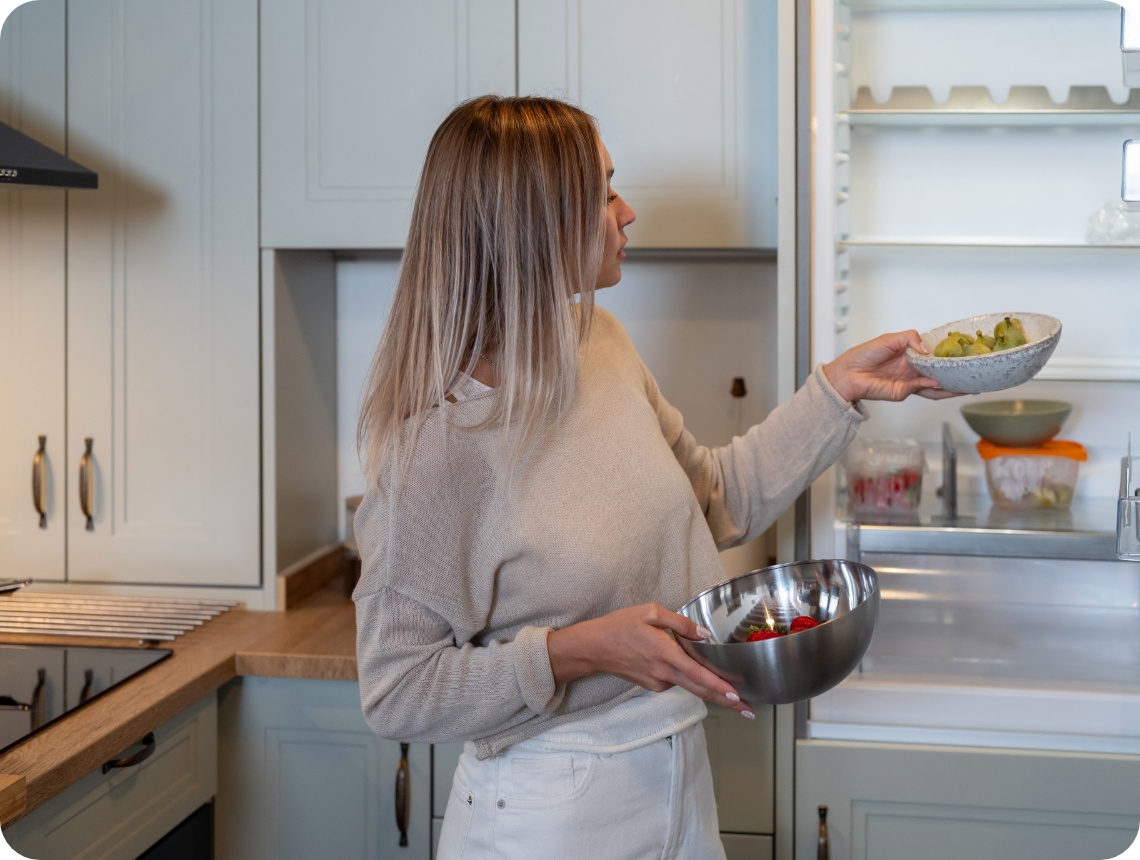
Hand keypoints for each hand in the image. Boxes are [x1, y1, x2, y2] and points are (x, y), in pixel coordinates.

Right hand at [546, 604, 754, 717]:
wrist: (594, 648)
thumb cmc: (620, 626)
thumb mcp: (649, 612)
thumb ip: (680, 623)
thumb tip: (704, 635)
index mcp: (665, 653)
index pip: (698, 675)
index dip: (720, 688)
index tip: (739, 698)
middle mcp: (664, 673)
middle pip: (701, 691)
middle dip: (728, 702)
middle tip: (750, 710)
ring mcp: (658, 682)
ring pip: (690, 686)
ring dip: (711, 690)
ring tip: (733, 694)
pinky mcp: (653, 685)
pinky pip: (677, 681)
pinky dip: (690, 679)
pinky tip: (693, 671)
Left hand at [822, 330, 961, 402]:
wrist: (847, 373)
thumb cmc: (864, 355)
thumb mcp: (891, 339)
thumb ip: (911, 338)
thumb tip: (928, 349)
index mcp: (911, 356)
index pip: (935, 357)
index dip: (950, 357)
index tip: (966, 355)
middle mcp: (913, 370)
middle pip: (940, 374)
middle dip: (957, 376)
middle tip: (975, 374)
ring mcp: (909, 382)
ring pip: (935, 386)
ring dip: (951, 387)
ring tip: (968, 386)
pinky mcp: (903, 392)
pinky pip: (921, 389)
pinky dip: (932, 386)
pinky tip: (940, 382)